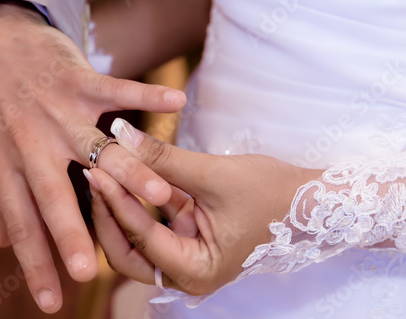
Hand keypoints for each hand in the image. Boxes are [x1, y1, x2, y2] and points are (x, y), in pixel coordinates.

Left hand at [0, 0, 184, 312]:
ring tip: (162, 196)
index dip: (35, 262)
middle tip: (87, 269)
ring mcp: (57, 111)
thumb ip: (3, 195)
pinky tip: (177, 100)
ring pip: (97, 147)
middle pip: (54, 195)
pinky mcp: (77, 81)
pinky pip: (118, 89)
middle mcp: (30, 142)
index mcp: (5, 164)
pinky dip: (148, 94)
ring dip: (133, 170)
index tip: (51, 300)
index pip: (21, 223)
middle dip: (71, 234)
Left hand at [86, 118, 322, 294]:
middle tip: (94, 176)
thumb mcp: (214, 174)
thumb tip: (120, 133)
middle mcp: (187, 271)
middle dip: (109, 214)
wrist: (312, 200)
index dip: (118, 203)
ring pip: (138, 236)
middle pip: (129, 251)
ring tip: (104, 171)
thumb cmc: (273, 193)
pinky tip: (129, 170)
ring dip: (122, 205)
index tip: (98, 168)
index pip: (143, 239)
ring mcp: (187, 253)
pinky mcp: (189, 233)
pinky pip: (155, 218)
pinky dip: (143, 197)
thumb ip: (164, 158)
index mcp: (197, 271)